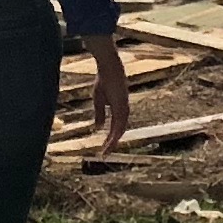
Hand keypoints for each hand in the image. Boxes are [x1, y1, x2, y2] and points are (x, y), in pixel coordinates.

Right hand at [88, 39, 130, 154]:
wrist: (108, 67)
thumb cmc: (104, 80)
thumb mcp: (99, 100)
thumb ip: (99, 114)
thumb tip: (98, 128)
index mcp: (119, 109)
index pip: (115, 128)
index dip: (110, 139)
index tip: (103, 148)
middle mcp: (123, 110)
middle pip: (119, 131)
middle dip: (112, 144)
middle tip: (105, 155)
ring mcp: (124, 108)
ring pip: (120, 129)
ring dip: (114, 141)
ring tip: (106, 151)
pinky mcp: (123, 104)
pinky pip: (120, 122)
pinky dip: (116, 132)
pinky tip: (111, 140)